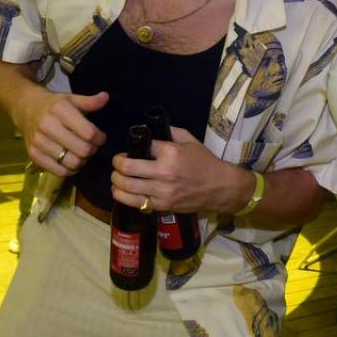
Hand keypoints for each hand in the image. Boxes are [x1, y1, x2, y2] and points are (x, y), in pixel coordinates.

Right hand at [12, 87, 107, 175]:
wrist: (26, 109)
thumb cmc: (54, 105)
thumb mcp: (72, 99)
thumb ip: (90, 101)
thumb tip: (105, 97)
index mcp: (60, 110)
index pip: (89, 133)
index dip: (100, 138)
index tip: (100, 137)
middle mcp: (47, 125)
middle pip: (82, 150)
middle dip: (92, 150)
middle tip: (92, 146)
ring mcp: (38, 141)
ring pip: (72, 163)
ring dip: (82, 161)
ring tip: (82, 153)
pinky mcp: (33, 154)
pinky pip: (59, 172)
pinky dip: (69, 170)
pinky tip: (71, 160)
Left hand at [110, 127, 252, 214]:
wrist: (220, 187)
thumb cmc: (204, 162)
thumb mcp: (189, 140)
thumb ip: (169, 133)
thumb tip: (148, 131)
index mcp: (170, 153)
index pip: (140, 147)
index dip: (129, 148)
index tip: (127, 151)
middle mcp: (164, 172)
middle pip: (127, 168)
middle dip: (117, 164)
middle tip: (117, 163)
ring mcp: (162, 191)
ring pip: (127, 187)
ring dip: (116, 181)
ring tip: (116, 178)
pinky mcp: (162, 205)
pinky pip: (135, 202)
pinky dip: (123, 196)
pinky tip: (120, 192)